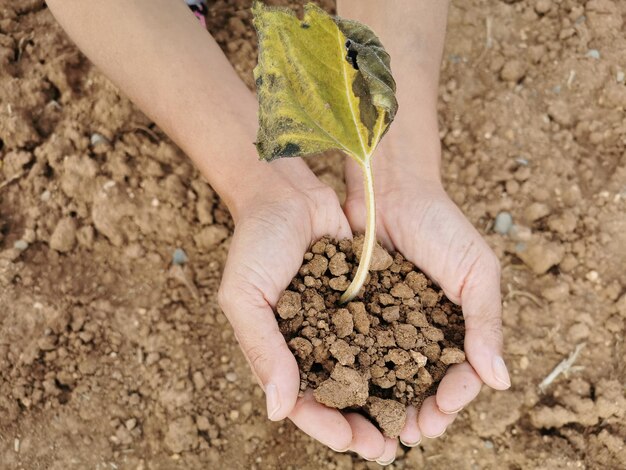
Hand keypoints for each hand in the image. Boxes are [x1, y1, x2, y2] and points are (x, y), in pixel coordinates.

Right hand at [218, 180, 397, 461]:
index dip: (325, 425)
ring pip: (364, 369)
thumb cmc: (256, 243)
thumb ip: (261, 350)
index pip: (301, 400)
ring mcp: (337, 321)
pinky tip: (420, 371)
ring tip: (412, 423)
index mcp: (278, 348)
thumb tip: (277, 411)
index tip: (353, 441)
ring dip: (384, 397)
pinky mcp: (362, 299)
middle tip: (388, 449)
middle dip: (361, 422)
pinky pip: (381, 332)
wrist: (287, 193)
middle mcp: (309, 341)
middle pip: (338, 394)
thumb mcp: (245, 296)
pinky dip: (397, 354)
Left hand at [343, 150, 510, 444]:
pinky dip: (355, 369)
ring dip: (383, 401)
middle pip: (421, 382)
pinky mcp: (357, 309)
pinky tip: (346, 388)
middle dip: (415, 411)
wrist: (390, 188)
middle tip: (403, 435)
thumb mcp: (476, 271)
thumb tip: (499, 382)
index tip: (437, 416)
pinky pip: (356, 345)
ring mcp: (388, 320)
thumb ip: (486, 323)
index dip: (452, 400)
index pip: (460, 374)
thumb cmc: (441, 224)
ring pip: (387, 372)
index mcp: (457, 324)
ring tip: (374, 424)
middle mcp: (422, 328)